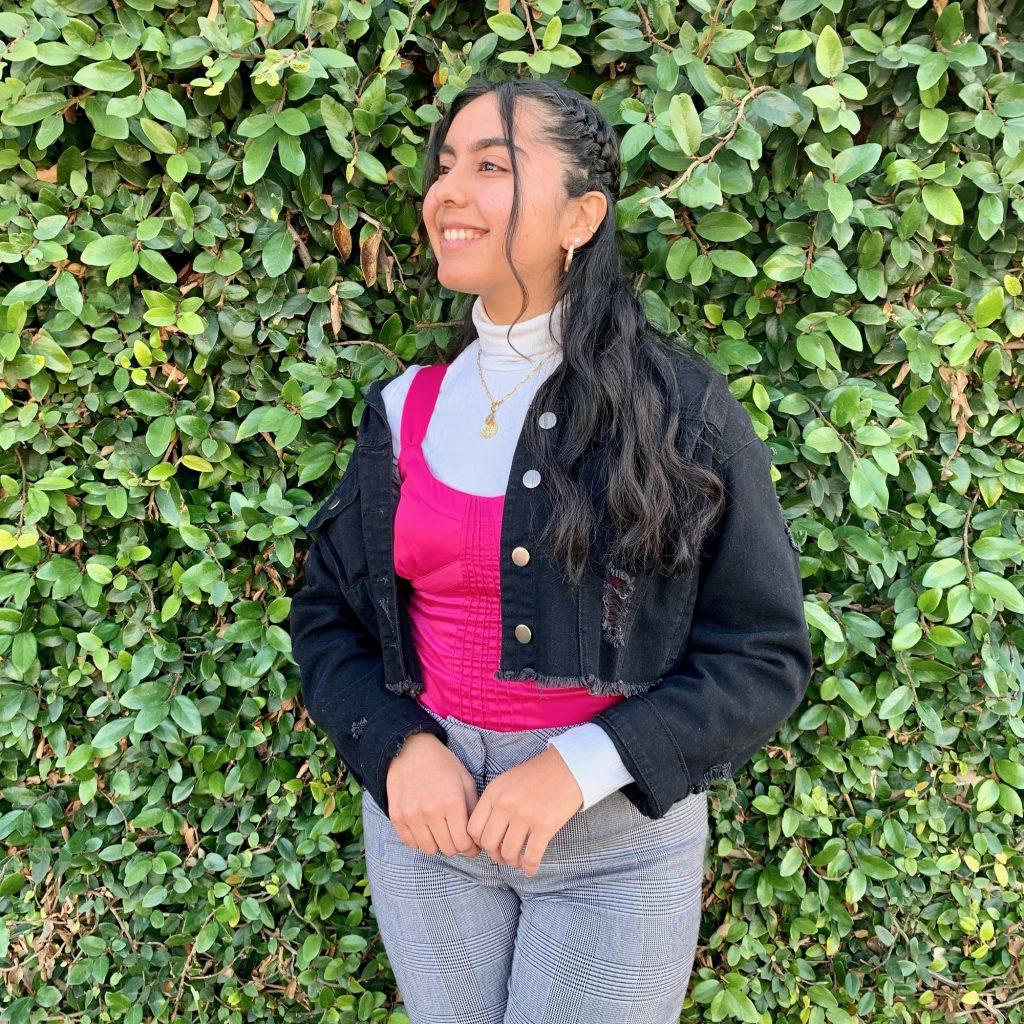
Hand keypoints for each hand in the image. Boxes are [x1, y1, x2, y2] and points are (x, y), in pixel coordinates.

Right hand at [385, 732, 482, 857]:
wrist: (410, 749)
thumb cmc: (443, 764)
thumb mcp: (465, 781)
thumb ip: (473, 809)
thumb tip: (477, 837)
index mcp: (451, 802)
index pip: (464, 844)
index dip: (471, 848)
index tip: (472, 845)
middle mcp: (431, 811)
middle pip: (448, 850)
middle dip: (456, 845)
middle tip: (456, 836)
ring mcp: (411, 815)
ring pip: (429, 850)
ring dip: (437, 844)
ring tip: (440, 831)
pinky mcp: (397, 817)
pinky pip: (411, 843)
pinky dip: (420, 840)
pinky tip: (425, 828)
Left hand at [467, 747, 582, 876]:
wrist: (567, 767)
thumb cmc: (536, 775)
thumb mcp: (506, 781)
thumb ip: (493, 803)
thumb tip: (484, 833)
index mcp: (494, 793)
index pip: (473, 828)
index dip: (478, 842)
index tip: (488, 845)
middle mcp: (506, 805)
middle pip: (488, 844)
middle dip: (494, 855)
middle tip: (502, 856)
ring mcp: (525, 816)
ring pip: (508, 853)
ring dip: (512, 862)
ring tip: (517, 861)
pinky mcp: (544, 826)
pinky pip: (531, 857)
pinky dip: (529, 868)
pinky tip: (530, 870)